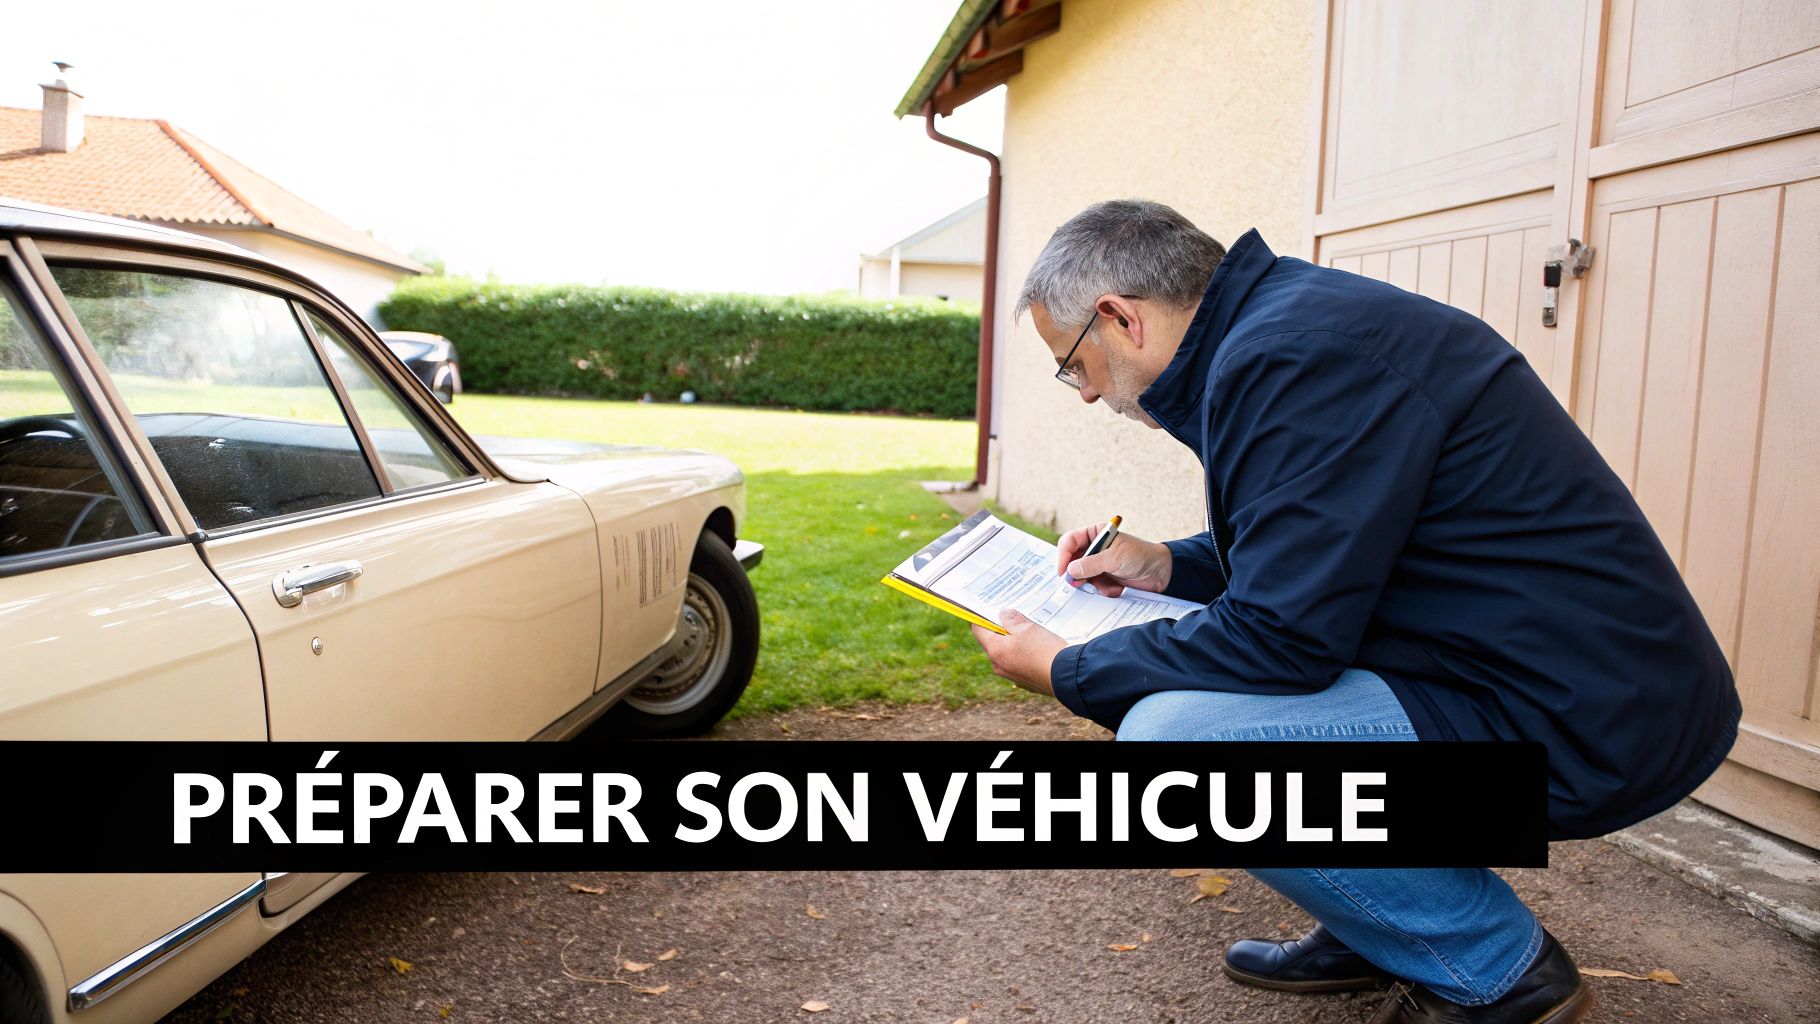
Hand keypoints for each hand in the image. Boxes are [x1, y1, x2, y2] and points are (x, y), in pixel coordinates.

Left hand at [971, 610, 1067, 697]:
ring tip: (1029, 631)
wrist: (1069, 677)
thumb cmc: (1045, 650)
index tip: (987, 609)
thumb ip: (1012, 619)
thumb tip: (1004, 615)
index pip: (978, 630)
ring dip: (1015, 642)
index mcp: (995, 651)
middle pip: (993, 643)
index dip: (981, 617)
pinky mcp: (1027, 683)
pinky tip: (1038, 647)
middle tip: (1013, 616)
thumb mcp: (1028, 627)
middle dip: (1001, 629)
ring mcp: (1013, 676)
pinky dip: (1025, 655)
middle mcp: (1000, 666)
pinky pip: (1020, 664)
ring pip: (1008, 654)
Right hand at [1055, 522, 1172, 597]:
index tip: (1064, 571)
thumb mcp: (1115, 558)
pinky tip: (1116, 588)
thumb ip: (1092, 564)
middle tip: (1079, 584)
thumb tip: (1071, 570)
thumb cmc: (1141, 556)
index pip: (1069, 541)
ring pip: (1081, 576)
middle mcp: (1094, 547)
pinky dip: (1103, 589)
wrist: (1160, 573)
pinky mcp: (1104, 577)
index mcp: (1095, 533)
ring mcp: (1098, 564)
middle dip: (1077, 574)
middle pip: (1071, 560)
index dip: (1063, 555)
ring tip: (1108, 585)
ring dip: (1093, 583)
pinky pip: (1093, 586)